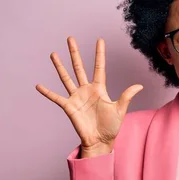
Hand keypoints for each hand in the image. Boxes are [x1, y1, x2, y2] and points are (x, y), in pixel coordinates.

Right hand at [36, 37, 142, 151]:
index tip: (99, 40)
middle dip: (75, 53)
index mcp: (99, 89)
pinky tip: (38, 85)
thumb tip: (140, 86)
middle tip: (70, 38)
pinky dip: (47, 92)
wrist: (100, 141)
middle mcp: (86, 90)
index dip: (99, 54)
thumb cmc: (111, 127)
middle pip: (79, 67)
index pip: (99, 67)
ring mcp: (76, 97)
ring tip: (53, 54)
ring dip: (59, 66)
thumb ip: (127, 96)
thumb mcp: (120, 110)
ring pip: (66, 78)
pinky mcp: (69, 107)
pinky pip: (56, 98)